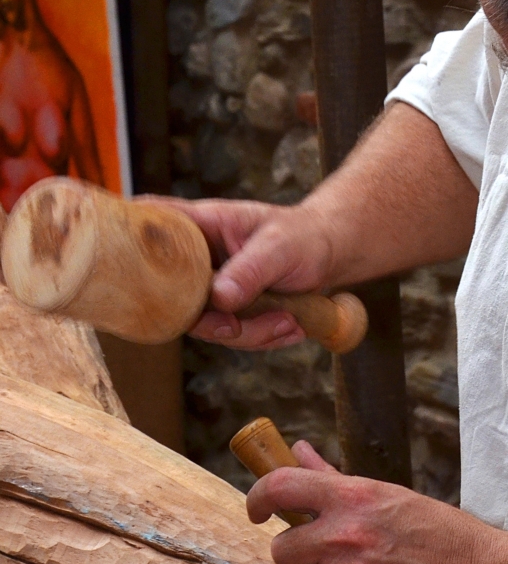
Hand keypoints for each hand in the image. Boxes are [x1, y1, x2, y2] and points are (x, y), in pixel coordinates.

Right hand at [141, 198, 333, 349]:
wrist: (328, 254)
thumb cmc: (301, 236)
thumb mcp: (279, 247)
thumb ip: (250, 270)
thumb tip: (219, 299)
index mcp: (199, 226)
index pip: (150, 225)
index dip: (129, 244)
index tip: (124, 265)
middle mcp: (197, 259)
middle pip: (174, 298)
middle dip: (211, 322)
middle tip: (238, 326)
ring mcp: (209, 288)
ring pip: (208, 326)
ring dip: (252, 333)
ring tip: (289, 320)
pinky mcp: (227, 312)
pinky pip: (235, 336)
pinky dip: (265, 338)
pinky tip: (292, 325)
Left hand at [246, 441, 491, 563]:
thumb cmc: (435, 531)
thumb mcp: (385, 495)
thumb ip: (334, 479)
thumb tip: (299, 451)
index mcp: (350, 497)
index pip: (279, 487)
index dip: (257, 499)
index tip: (256, 510)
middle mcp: (343, 535)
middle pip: (282, 550)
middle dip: (301, 554)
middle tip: (332, 553)